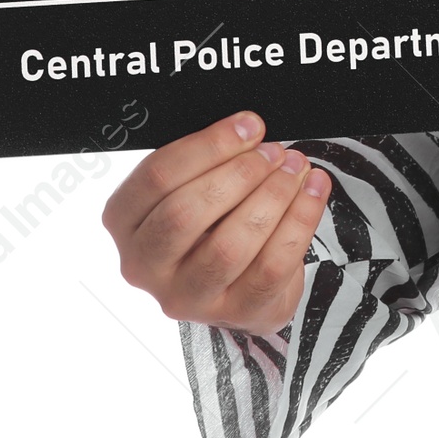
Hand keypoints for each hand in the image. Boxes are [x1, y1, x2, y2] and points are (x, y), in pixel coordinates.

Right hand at [102, 109, 331, 335]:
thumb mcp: (193, 182)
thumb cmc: (212, 216)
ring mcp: (187, 297)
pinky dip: (300, 220)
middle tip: (274, 151)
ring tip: (296, 167)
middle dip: (240, 174)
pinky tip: (314, 190)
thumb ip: (208, 159)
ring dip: (272, 196)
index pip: (157, 177)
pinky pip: (271, 267)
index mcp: (124, 221)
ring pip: (229, 246)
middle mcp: (145, 266)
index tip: (250, 126)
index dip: (209, 146)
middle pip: (185, 214)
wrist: (240, 278)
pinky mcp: (234, 312)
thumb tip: (248, 130)